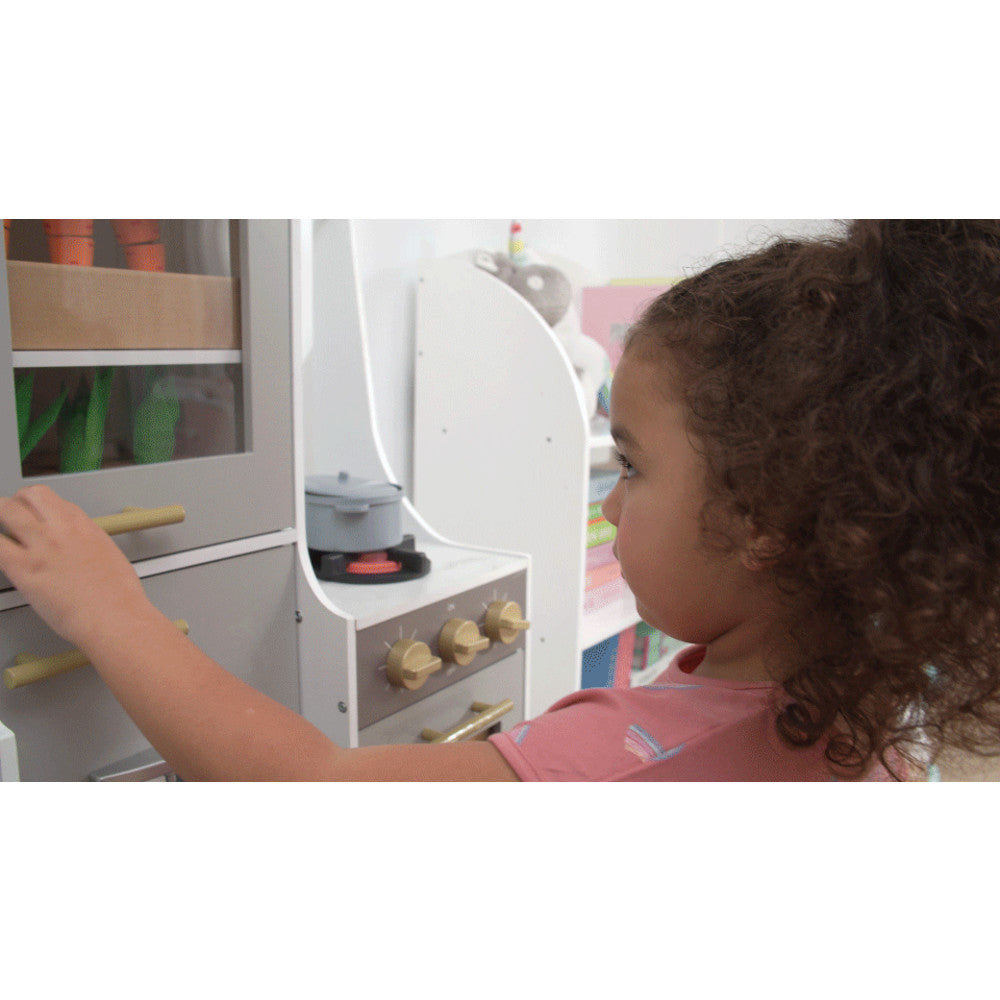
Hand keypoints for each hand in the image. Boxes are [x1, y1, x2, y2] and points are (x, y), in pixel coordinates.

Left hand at [0, 485, 150, 648]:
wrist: (114, 616)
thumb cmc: (118, 596)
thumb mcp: (110, 556)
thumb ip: (88, 545)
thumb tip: (78, 550)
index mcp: (84, 526)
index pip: (55, 501)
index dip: (42, 509)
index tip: (37, 517)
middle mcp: (61, 529)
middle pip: (30, 495)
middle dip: (17, 503)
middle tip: (12, 516)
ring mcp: (41, 546)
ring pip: (6, 510)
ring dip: (1, 516)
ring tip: (4, 533)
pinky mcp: (24, 568)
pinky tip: (1, 553)